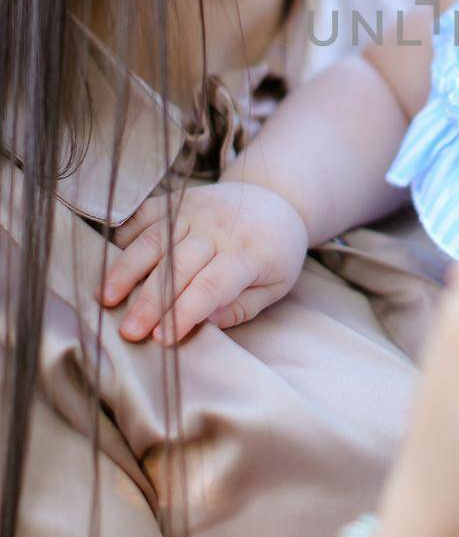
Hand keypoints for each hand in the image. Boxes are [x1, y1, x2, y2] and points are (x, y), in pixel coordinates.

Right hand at [99, 181, 308, 343]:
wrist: (276, 198)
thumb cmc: (275, 251)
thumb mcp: (275, 285)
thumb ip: (241, 308)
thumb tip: (205, 324)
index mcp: (247, 252)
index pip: (211, 286)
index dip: (184, 313)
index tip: (161, 339)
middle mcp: (217, 228)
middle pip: (176, 267)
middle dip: (150, 302)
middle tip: (127, 331)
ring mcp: (195, 210)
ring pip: (154, 240)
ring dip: (126, 270)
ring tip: (105, 299)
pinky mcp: (178, 199)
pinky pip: (146, 214)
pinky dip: (125, 234)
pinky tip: (107, 259)